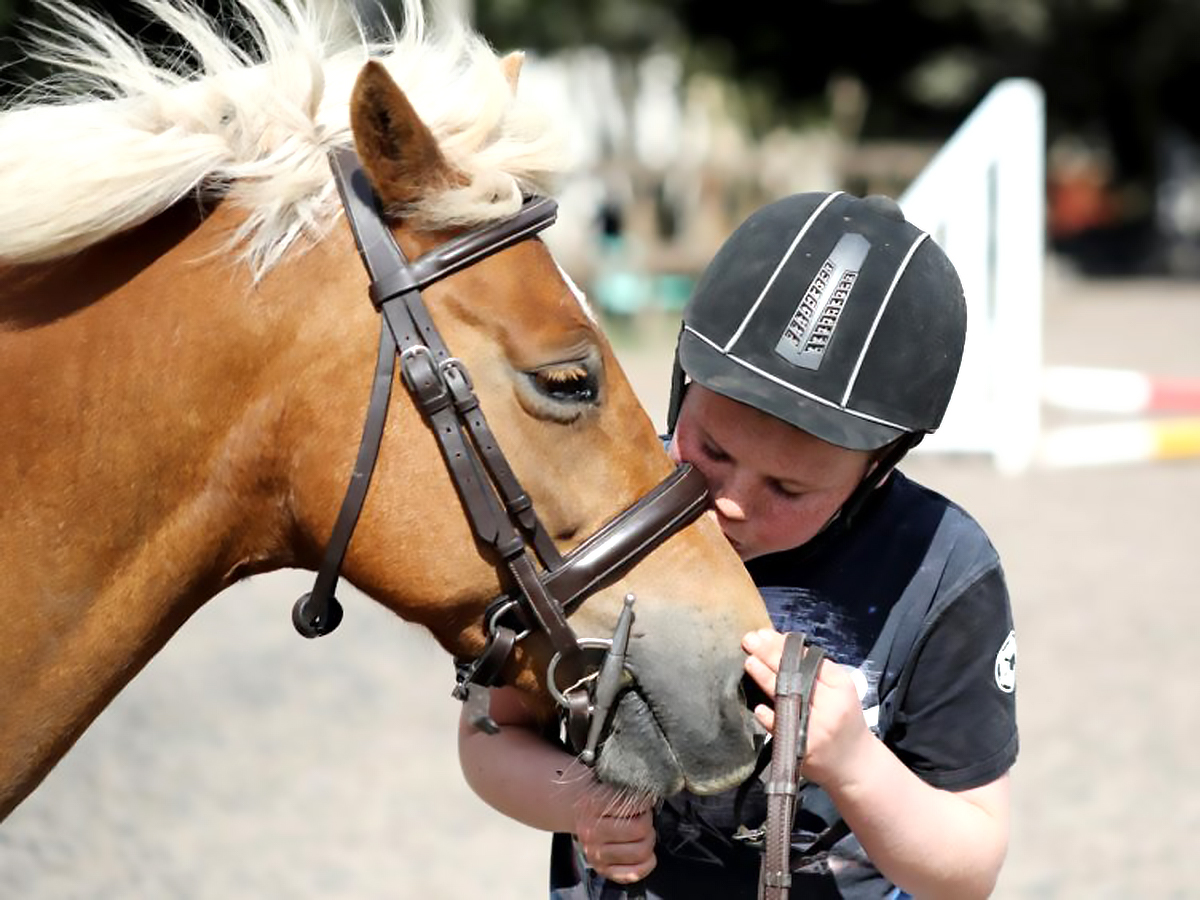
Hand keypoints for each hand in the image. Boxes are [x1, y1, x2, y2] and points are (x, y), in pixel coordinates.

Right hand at [572, 786, 656, 883]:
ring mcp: (595, 854)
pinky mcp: (602, 870)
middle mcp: (590, 832)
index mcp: (592, 806)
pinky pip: (635, 873)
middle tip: (643, 817)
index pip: (634, 805)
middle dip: (648, 822)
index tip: (641, 799)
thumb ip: (626, 787)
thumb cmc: (599, 797)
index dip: (645, 802)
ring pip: (641, 851)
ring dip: (647, 840)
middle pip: (640, 830)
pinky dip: (647, 864)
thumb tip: (648, 793)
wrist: (577, 811)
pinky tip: (645, 853)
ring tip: (641, 833)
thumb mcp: (607, 783)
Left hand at [742, 629, 873, 788]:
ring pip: (787, 698)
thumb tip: (779, 642)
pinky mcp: (803, 749)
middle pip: (797, 675)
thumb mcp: (838, 691)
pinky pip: (782, 729)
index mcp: (840, 687)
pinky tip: (758, 707)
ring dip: (765, 678)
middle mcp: (830, 706)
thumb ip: (815, 670)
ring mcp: (816, 728)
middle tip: (750, 640)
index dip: (786, 646)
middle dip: (770, 655)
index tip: (765, 634)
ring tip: (750, 662)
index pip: (810, 660)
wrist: (854, 765)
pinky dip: (769, 717)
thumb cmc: (842, 720)